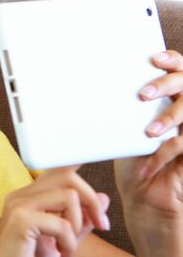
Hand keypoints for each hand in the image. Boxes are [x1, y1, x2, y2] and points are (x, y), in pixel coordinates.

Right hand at [0, 168, 105, 256]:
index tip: (99, 205)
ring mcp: (17, 206)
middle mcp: (20, 197)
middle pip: (68, 174)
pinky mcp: (20, 221)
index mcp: (27, 198)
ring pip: (69, 193)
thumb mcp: (64, 243)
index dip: (83, 174)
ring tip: (71, 248)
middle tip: (102, 226)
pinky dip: (70, 242)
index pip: (58, 170)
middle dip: (92, 200)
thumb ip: (81, 221)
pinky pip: (62, 222)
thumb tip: (103, 197)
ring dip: (80, 223)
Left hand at [118, 50, 182, 218]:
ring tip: (149, 132)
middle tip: (143, 94)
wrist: (144, 197)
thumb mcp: (122, 133)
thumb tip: (82, 91)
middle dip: (166, 84)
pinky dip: (163, 154)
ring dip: (169, 118)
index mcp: (169, 99)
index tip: (154, 59)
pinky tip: (147, 167)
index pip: (178, 68)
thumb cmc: (132, 162)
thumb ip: (118, 112)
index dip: (171, 60)